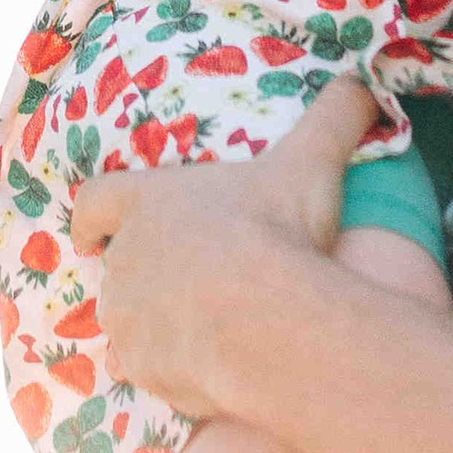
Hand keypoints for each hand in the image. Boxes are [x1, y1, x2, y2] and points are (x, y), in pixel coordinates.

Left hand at [70, 78, 377, 414]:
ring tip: (199, 334)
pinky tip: (206, 372)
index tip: (87, 233)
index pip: (95, 201)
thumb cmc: (279, 230)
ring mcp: (126, 316)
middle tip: (184, 286)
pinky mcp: (139, 365)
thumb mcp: (312, 161)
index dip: (90, 217)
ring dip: (153, 325)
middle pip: (118, 267)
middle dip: (145, 277)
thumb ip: (335, 116)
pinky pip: (145, 369)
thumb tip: (365, 80)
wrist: (266, 319)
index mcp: (148, 202)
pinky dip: (169, 370)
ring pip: (127, 322)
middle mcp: (125, 257)